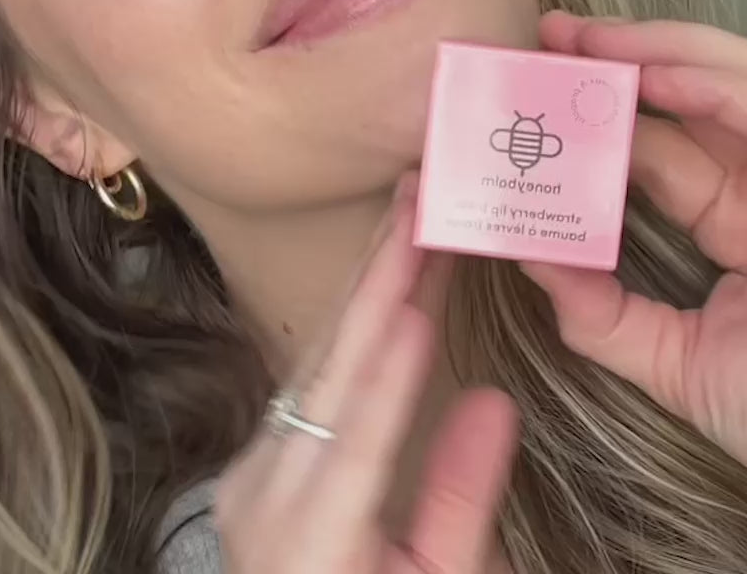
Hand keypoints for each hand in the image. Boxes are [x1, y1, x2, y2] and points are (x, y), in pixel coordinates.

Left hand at [215, 175, 516, 573]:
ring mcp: (253, 462)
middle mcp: (263, 491)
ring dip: (365, 281)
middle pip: (326, 376)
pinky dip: (354, 314)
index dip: (388, 380)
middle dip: (376, 282)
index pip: (355, 447)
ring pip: (316, 356)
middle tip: (414, 206)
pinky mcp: (259, 444)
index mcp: (307, 545)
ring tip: (405, 217)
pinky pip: (311, 367)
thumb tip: (493, 401)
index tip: (417, 311)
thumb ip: (458, 501)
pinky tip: (384, 271)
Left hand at [525, 13, 746, 573]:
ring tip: (599, 41)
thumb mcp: (673, 359)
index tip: (544, 79)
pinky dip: (722, 91)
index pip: (672, 133)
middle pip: (708, 84)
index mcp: (745, 213)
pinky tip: (662, 78)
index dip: (609, 103)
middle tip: (560, 34)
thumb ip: (601, 312)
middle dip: (633, 50)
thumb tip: (532, 258)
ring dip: (670, 50)